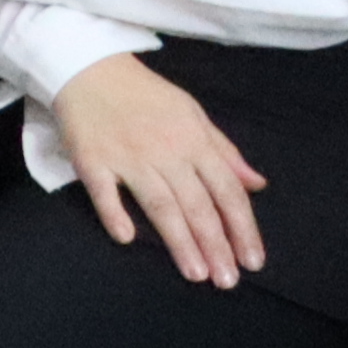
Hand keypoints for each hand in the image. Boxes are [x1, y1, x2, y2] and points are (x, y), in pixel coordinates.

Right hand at [55, 53, 270, 287]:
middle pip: (197, 204)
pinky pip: (104, 191)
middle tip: (227, 281)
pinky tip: (126, 238)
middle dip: (215, 245)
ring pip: (160, 204)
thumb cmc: (145, 95)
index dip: (242, 227)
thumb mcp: (193, 115)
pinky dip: (114, 213)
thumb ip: (224, 152)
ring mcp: (127, 156)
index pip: (226, 191)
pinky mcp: (91, 158)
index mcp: (194, 141)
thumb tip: (258, 183)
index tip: (253, 260)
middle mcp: (165, 151)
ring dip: (179, 241)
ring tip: (196, 273)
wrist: (89, 67)